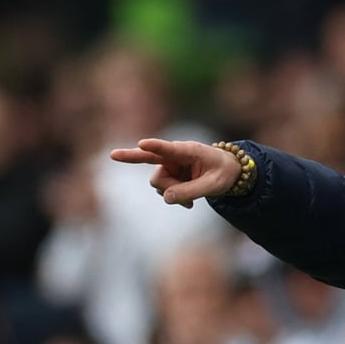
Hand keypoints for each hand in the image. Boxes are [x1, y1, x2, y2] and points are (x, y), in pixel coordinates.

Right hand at [109, 138, 241, 206]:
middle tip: (117, 158)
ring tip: (194, 195)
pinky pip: (164, 191)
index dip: (153, 146)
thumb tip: (167, 197)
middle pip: (158, 177)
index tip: (142, 143)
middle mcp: (174, 156)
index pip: (168, 149)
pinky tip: (189, 200)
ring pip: (160, 186)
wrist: (227, 170)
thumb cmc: (223, 171)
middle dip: (167, 188)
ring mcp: (170, 166)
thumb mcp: (214, 184)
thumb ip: (191, 191)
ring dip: (175, 194)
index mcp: (188, 151)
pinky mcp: (169, 174)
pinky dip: (175, 197)